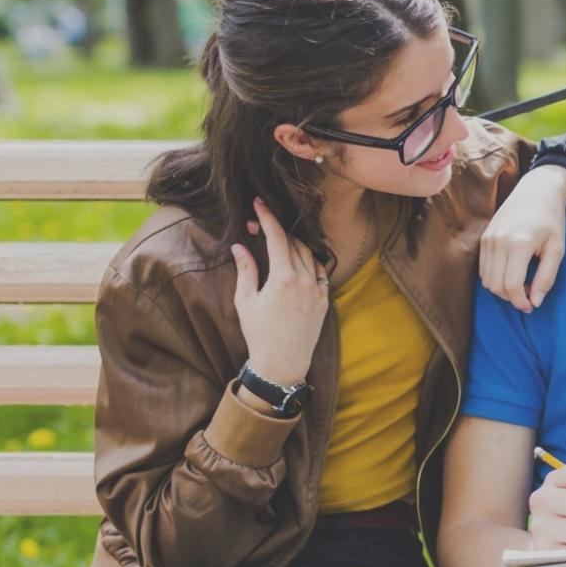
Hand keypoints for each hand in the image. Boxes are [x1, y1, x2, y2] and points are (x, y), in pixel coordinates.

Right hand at [232, 198, 328, 385]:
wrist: (283, 363)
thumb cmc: (259, 334)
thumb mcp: (246, 301)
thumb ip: (246, 270)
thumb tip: (240, 246)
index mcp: (284, 279)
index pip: (278, 238)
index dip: (268, 217)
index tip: (259, 203)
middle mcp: (306, 281)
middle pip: (293, 243)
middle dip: (277, 230)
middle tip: (259, 226)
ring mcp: (319, 290)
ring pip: (310, 255)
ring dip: (294, 243)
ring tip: (277, 241)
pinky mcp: (325, 300)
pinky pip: (321, 271)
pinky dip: (310, 260)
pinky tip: (298, 259)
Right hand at [480, 166, 565, 311]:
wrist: (537, 191)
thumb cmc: (551, 220)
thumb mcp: (557, 249)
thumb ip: (546, 277)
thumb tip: (535, 302)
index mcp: (519, 243)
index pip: (511, 285)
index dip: (520, 302)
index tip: (531, 306)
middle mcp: (498, 241)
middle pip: (496, 286)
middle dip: (511, 298)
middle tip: (529, 296)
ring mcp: (488, 239)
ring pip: (486, 280)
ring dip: (502, 290)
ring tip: (522, 285)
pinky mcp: (483, 238)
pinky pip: (483, 269)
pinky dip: (495, 278)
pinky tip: (511, 274)